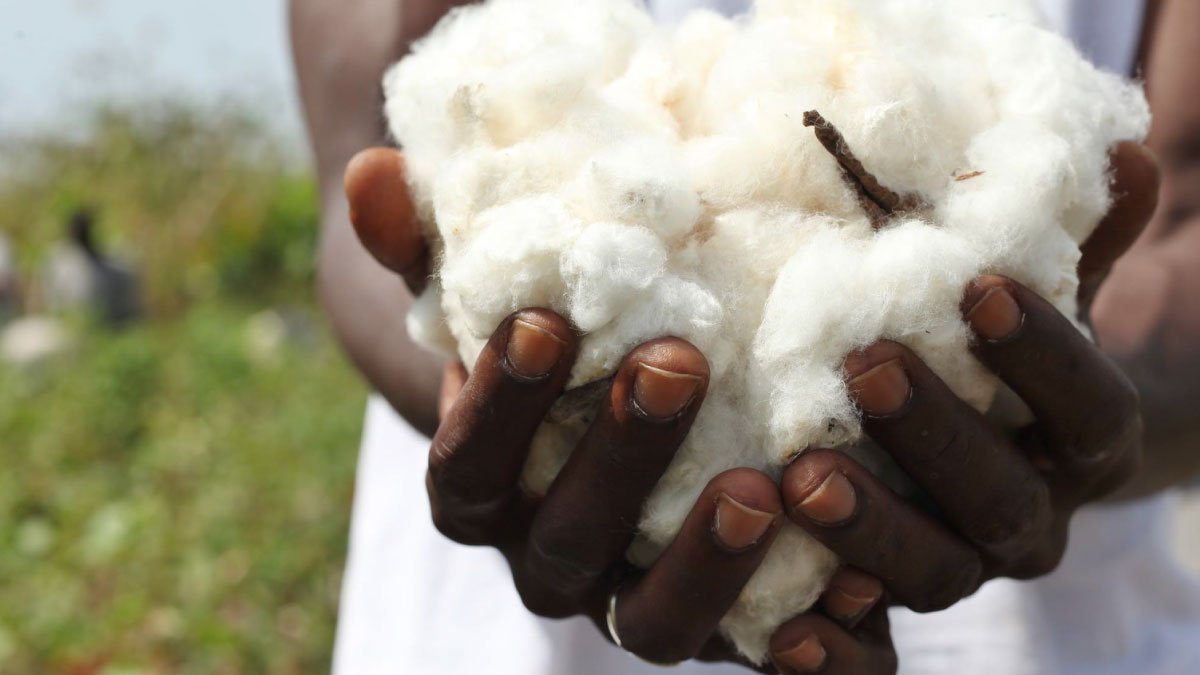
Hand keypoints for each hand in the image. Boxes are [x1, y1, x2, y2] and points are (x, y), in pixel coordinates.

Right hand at [345, 148, 899, 671]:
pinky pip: (756, 648)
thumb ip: (430, 246)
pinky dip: (800, 636)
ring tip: (764, 486)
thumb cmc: (546, 344)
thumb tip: (372, 172)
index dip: (500, 403)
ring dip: (705, 563)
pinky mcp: (718, 619)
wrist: (600, 418)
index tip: (545, 318)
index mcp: (482, 493)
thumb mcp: (487, 291)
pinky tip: (856, 584)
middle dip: (618, 457)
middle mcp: (547, 559)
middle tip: (679, 360)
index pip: (470, 466)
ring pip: (655, 621)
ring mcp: (633, 599)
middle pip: (567, 540)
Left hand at [779, 142, 1160, 611]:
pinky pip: (873, 645)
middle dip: (939, 434)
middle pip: (1004, 497)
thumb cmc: (996, 345)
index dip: (1043, 353)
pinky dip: (834, 643)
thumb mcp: (1035, 292)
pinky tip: (780, 626)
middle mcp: (1031, 516)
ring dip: (873, 529)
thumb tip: (1115, 152)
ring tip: (802, 476)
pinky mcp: (889, 603)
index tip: (980, 285)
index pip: (1085, 407)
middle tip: (868, 366)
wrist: (984, 436)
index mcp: (1081, 443)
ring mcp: (960, 566)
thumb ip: (1069, 241)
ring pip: (934, 571)